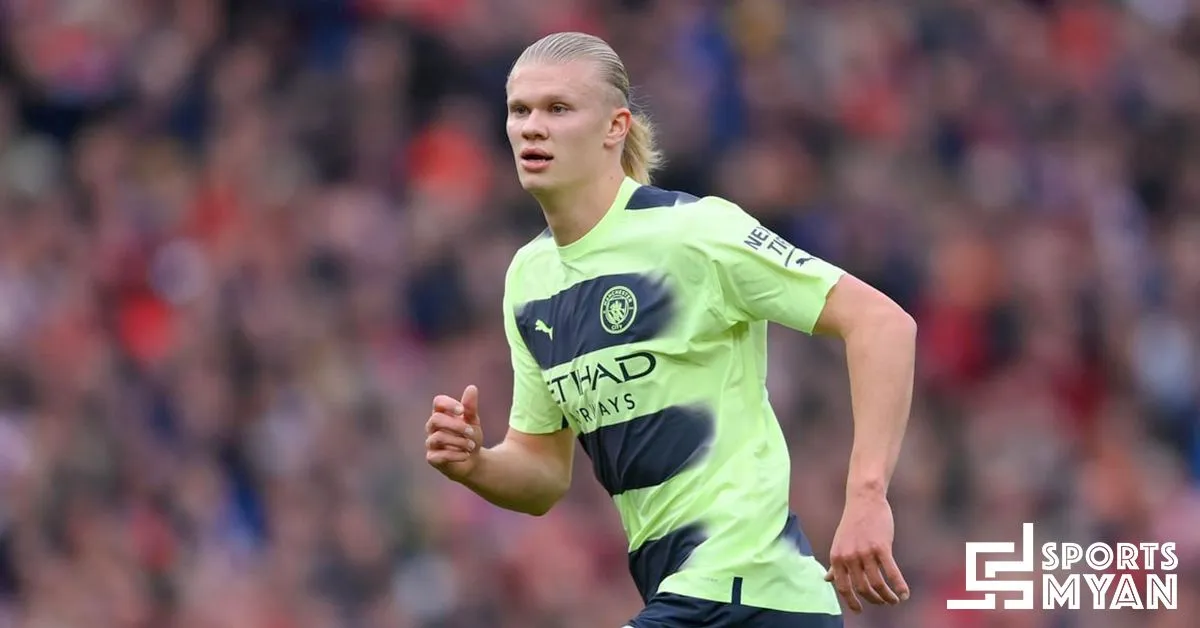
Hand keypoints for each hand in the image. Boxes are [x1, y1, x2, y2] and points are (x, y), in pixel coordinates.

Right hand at [425, 385, 483, 480]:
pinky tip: (466, 455)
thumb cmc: (470, 437)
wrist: (472, 461)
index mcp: (442, 414)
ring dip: (459, 442)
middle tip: (471, 431)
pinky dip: (456, 455)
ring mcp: (430, 443)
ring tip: (472, 446)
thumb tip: (471, 387)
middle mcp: (432, 427)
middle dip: (456, 425)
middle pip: (435, 419)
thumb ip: (470, 407)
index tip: (462, 410)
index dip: (448, 404)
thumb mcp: (473, 421)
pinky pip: (440, 455)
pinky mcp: (432, 458)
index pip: (438, 402)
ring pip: (439, 437)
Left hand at [825, 488, 909, 612]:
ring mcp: (864, 552)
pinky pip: (891, 573)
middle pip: (862, 588)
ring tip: (894, 600)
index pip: (843, 587)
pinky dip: (899, 586)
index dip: (851, 602)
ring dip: (887, 596)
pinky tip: (905, 594)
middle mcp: (848, 557)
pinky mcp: (881, 547)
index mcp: (836, 557)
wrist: (864, 499)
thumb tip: (827, 579)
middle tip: (883, 602)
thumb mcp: (839, 543)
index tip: (859, 610)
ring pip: (877, 584)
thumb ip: (835, 563)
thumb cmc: (853, 522)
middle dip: (874, 600)